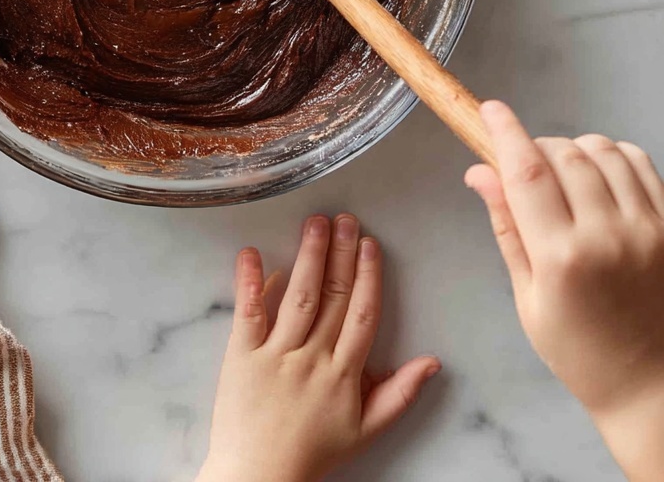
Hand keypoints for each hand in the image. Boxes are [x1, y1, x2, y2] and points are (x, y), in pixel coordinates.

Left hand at [196, 214, 440, 481]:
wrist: (258, 477)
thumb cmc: (313, 452)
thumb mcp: (365, 430)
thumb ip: (399, 394)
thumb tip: (433, 361)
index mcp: (344, 376)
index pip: (362, 316)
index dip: (368, 277)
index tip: (370, 244)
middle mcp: (312, 359)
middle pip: (332, 298)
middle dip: (340, 255)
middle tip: (345, 218)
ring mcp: (275, 356)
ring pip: (297, 298)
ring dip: (307, 257)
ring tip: (314, 222)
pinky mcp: (241, 356)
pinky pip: (247, 314)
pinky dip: (249, 282)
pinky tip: (252, 253)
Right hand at [467, 102, 663, 481]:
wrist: (653, 388)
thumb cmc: (581, 353)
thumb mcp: (528, 297)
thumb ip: (507, 227)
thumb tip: (479, 172)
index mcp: (561, 258)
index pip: (527, 172)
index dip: (505, 132)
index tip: (490, 110)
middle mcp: (607, 235)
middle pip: (564, 153)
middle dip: (536, 146)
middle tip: (525, 165)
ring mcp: (648, 228)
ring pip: (604, 150)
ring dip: (575, 148)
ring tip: (564, 171)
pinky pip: (641, 163)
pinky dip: (614, 156)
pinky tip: (601, 176)